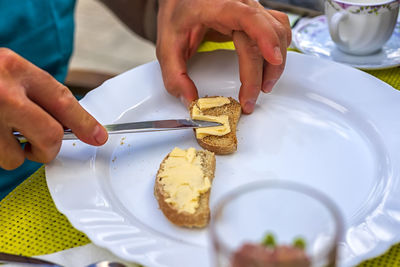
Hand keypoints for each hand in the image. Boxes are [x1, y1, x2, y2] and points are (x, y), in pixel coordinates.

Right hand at [0, 48, 107, 169]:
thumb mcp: (6, 69)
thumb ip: (34, 92)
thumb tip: (68, 122)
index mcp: (15, 69)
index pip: (63, 100)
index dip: (85, 123)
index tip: (98, 136)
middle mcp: (0, 92)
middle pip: (49, 137)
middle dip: (48, 149)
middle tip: (41, 149)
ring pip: (15, 157)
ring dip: (13, 155)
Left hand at [156, 0, 290, 113]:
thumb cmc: (178, 14)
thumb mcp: (168, 45)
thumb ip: (175, 75)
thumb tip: (190, 100)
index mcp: (217, 6)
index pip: (248, 18)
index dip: (265, 37)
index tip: (274, 59)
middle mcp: (240, 3)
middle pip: (264, 35)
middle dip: (263, 72)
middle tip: (249, 100)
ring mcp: (251, 8)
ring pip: (278, 32)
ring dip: (275, 63)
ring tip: (262, 87)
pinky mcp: (257, 15)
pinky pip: (279, 29)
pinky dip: (278, 49)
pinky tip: (270, 66)